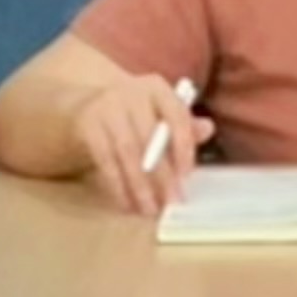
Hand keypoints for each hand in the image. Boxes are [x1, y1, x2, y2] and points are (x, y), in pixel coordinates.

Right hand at [70, 74, 210, 216]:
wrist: (88, 104)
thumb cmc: (135, 114)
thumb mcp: (160, 113)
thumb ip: (185, 125)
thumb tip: (208, 129)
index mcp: (156, 87)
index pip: (176, 114)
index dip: (183, 146)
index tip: (187, 176)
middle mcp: (130, 92)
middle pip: (150, 137)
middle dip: (163, 174)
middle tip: (171, 202)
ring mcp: (106, 107)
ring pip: (127, 151)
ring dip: (140, 185)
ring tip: (149, 209)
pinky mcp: (87, 124)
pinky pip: (105, 159)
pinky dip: (117, 185)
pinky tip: (126, 204)